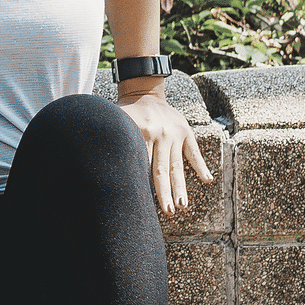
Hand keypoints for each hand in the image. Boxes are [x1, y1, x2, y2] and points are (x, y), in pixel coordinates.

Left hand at [121, 88, 212, 218]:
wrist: (144, 93)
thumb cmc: (126, 114)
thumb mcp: (117, 123)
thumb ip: (115, 142)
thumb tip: (97, 162)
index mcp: (142, 134)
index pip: (144, 165)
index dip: (145, 185)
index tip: (145, 204)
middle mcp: (160, 136)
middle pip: (162, 170)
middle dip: (165, 193)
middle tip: (169, 211)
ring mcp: (175, 135)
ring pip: (178, 166)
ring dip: (181, 187)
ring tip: (183, 205)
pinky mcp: (186, 132)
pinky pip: (194, 152)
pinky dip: (201, 166)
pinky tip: (207, 180)